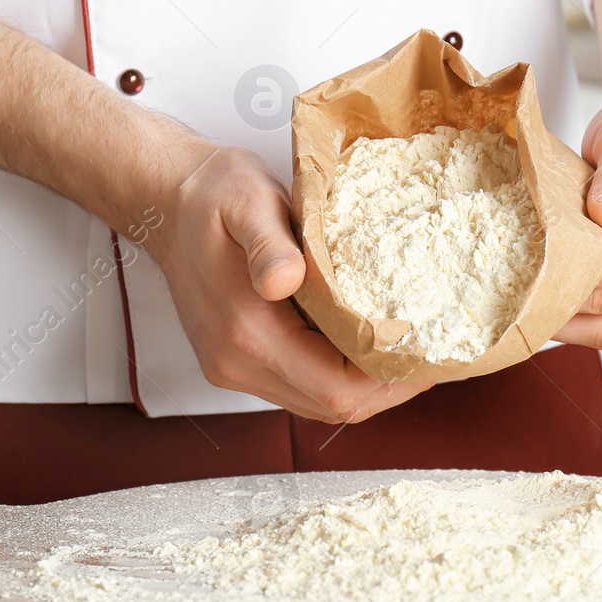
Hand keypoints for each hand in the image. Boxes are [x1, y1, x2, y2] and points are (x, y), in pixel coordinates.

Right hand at [149, 143, 431, 422]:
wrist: (167, 201)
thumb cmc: (211, 195)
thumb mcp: (246, 201)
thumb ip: (270, 243)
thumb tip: (284, 281)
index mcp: (244, 332)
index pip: (334, 389)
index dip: (389, 381)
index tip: (428, 350)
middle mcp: (236, 363)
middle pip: (332, 406)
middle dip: (389, 387)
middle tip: (433, 352)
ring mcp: (234, 367)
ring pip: (319, 402)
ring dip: (367, 385)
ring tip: (409, 349)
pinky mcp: (238, 361)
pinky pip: (302, 386)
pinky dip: (341, 374)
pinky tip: (367, 344)